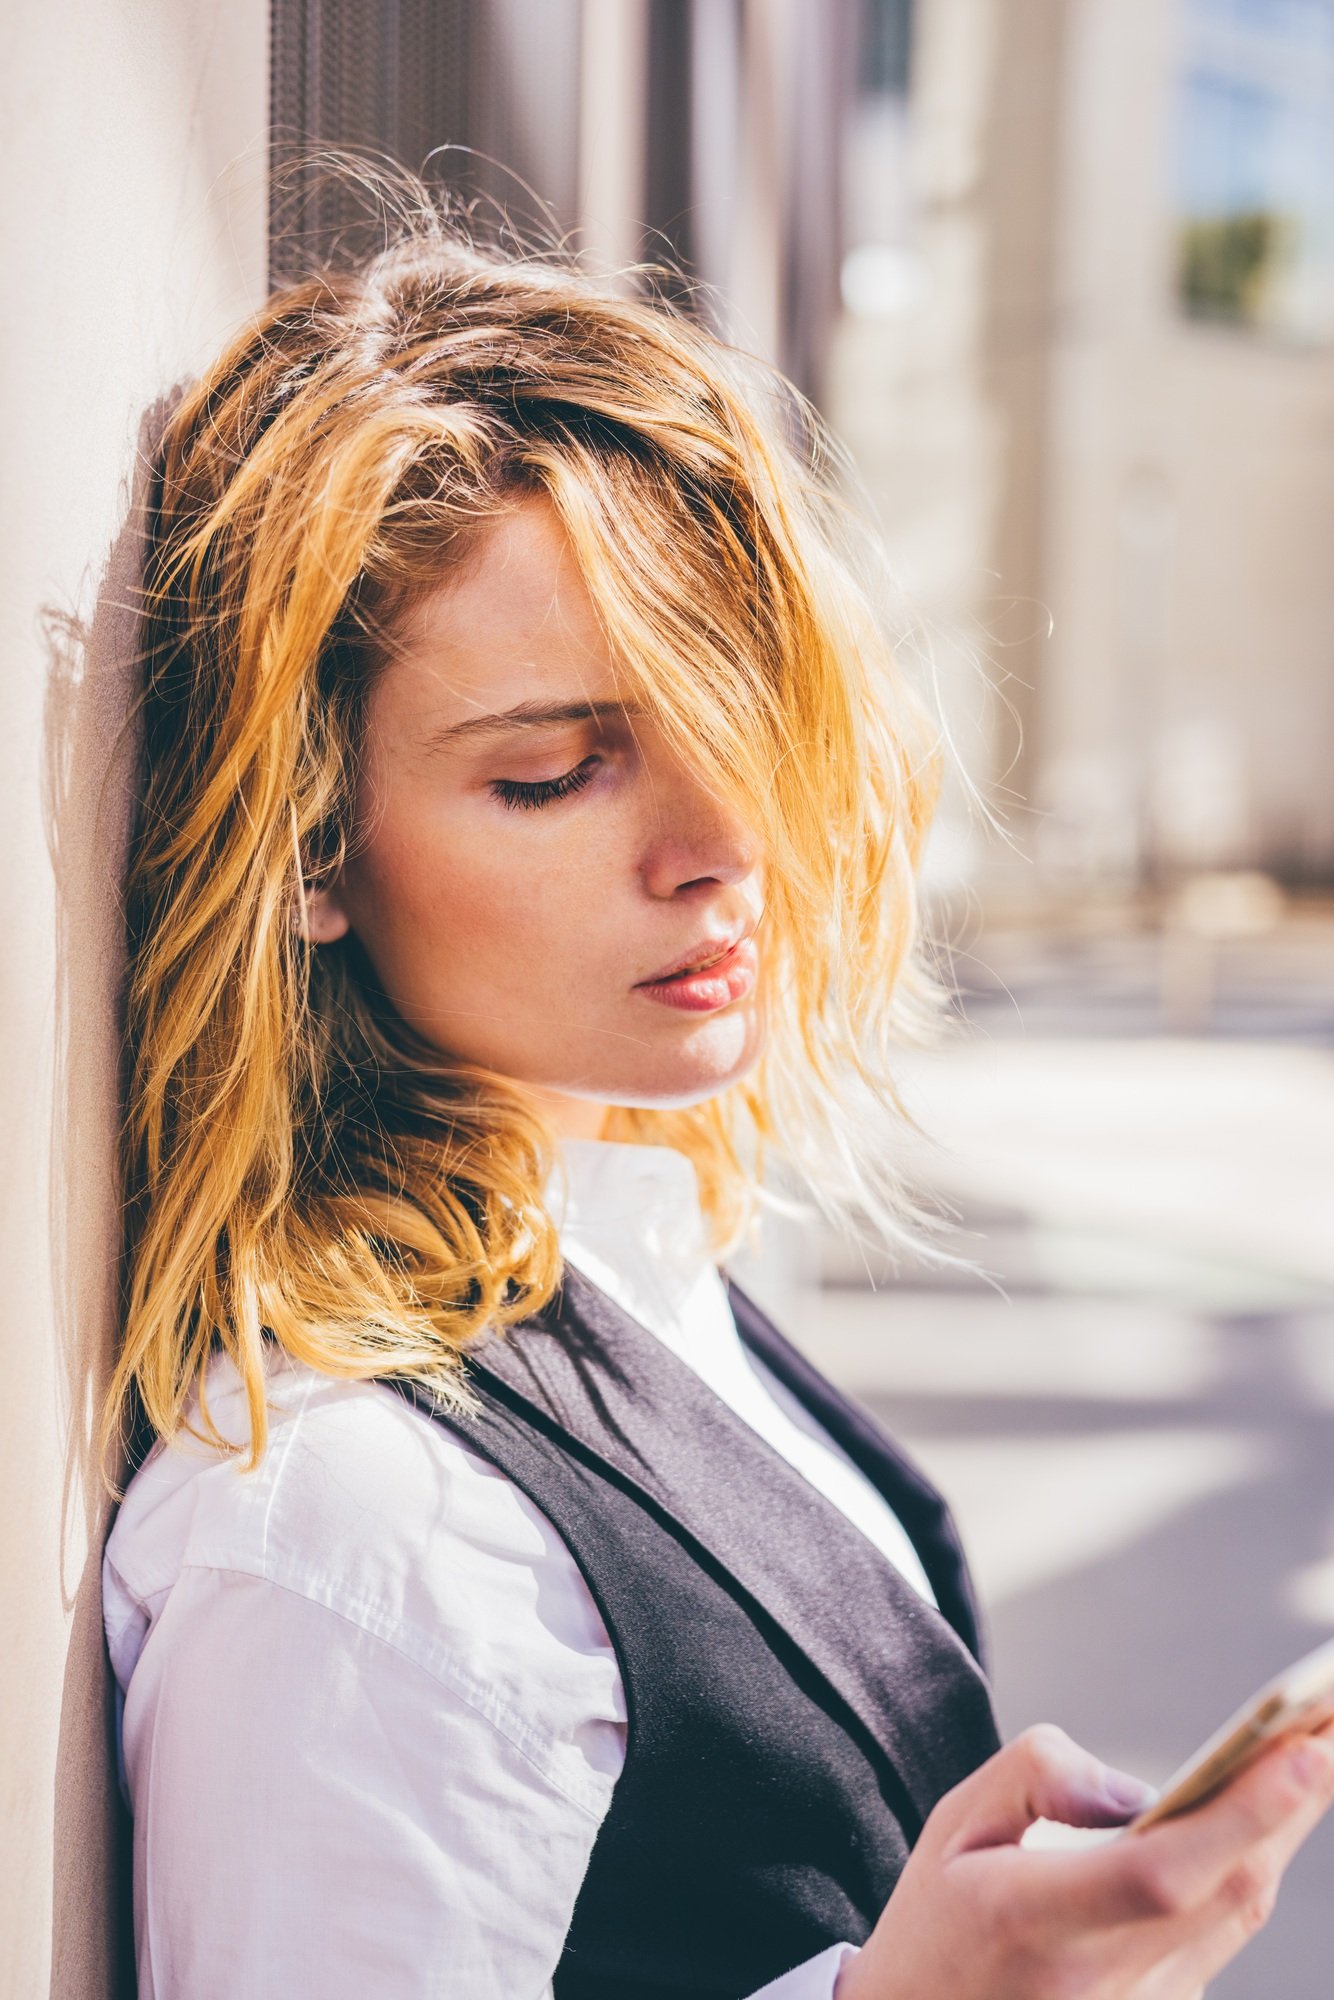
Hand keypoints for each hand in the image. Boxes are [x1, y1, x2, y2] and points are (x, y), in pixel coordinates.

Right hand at [834, 1720, 1333, 1999]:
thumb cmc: (937, 1923)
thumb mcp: (953, 1825)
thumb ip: (1036, 1778)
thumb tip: (1136, 1787)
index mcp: (1030, 1922)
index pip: (1158, 1873)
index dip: (1239, 1816)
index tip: (1303, 1751)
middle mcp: (1098, 1983)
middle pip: (1226, 1891)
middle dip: (1292, 1803)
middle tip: (1333, 1717)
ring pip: (1237, 1915)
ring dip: (1285, 1829)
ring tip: (1321, 1744)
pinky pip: (1222, 1935)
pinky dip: (1251, 1864)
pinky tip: (1272, 1813)